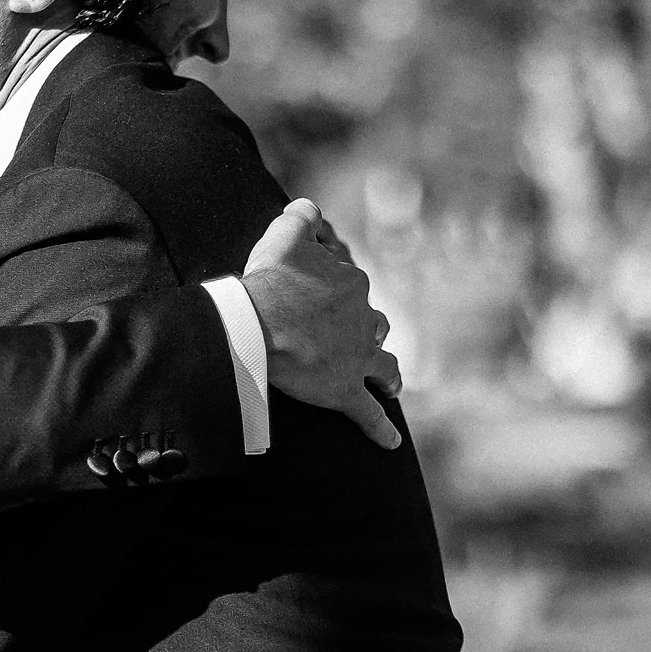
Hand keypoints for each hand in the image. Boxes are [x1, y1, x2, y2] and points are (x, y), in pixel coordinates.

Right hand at [240, 199, 403, 450]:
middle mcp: (364, 320)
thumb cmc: (270, 280)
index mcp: (351, 284)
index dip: (335, 291)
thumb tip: (309, 207)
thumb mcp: (285, 234)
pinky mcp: (345, 391)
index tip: (317, 297)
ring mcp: (357, 358)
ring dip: (388, 374)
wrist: (259, 324)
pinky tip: (391, 444)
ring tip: (391, 384)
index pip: (350, 286)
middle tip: (356, 339)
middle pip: (374, 324)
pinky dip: (380, 431)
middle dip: (369, 331)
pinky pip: (368, 415)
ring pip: (383, 366)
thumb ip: (302, 216)